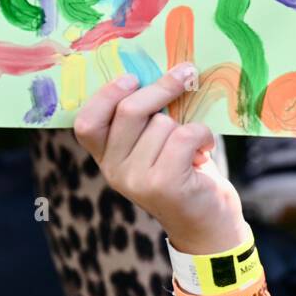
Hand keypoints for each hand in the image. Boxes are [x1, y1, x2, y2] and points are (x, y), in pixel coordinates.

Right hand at [73, 62, 247, 255]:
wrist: (208, 226)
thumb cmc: (185, 174)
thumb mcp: (157, 147)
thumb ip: (148, 119)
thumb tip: (163, 68)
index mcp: (106, 158)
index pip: (86, 122)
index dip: (107, 94)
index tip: (133, 77)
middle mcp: (114, 171)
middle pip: (129, 110)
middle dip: (162, 87)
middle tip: (186, 74)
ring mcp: (137, 180)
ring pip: (163, 123)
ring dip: (188, 125)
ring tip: (193, 147)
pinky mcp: (164, 184)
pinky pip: (185, 135)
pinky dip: (203, 135)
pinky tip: (205, 150)